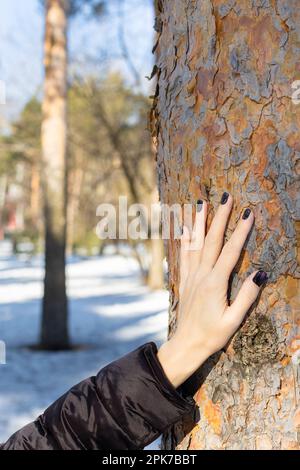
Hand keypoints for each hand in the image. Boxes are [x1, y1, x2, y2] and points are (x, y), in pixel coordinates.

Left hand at [157, 192, 267, 387]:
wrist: (186, 344)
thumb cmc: (212, 335)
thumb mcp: (234, 320)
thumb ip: (247, 296)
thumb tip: (261, 273)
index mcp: (215, 284)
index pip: (231, 252)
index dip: (240, 231)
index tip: (248, 212)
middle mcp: (201, 275)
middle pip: (211, 241)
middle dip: (220, 217)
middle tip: (226, 196)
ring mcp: (190, 277)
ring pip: (195, 243)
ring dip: (199, 222)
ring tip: (201, 202)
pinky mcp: (184, 280)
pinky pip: (184, 254)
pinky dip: (184, 239)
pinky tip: (184, 227)